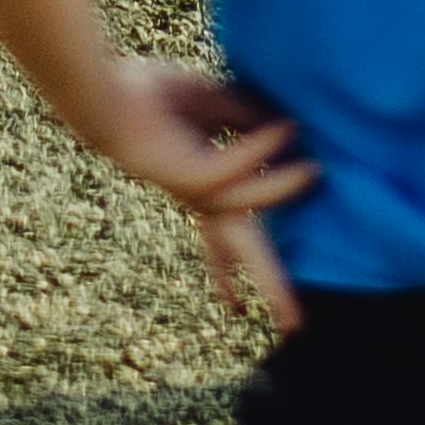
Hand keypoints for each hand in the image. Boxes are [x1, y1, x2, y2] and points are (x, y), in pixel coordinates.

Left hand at [93, 66, 315, 331]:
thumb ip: (249, 119)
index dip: (232, 274)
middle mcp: (201, 200)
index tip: (235, 311)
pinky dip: (263, 148)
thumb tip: (289, 126)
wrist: (109, 96)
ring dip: (285, 194)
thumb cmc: (151, 99)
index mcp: (203, 189)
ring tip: (315, 172)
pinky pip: (241, 168)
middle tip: (295, 327)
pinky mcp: (194, 181)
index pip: (222, 242)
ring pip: (247, 227)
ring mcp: (197, 194)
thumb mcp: (214, 108)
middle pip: (243, 253)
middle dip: (271, 288)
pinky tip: (285, 128)